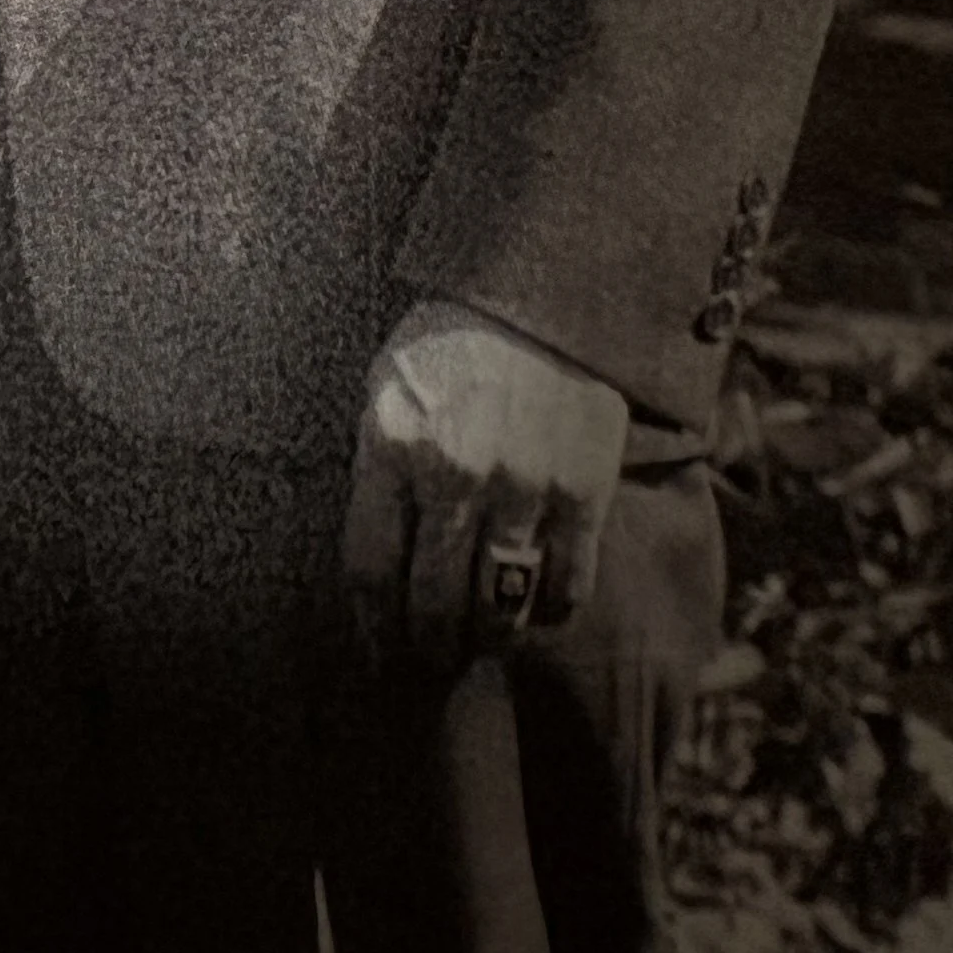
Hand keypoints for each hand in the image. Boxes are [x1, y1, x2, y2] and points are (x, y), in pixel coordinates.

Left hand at [341, 300, 629, 665]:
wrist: (543, 294)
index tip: (380, 651)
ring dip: (490, 640)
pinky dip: (553, 610)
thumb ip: (379, 471)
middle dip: (429, 647)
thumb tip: (374, 569)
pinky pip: (568, 585)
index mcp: (392, 443)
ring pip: (501, 606)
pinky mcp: (583, 488)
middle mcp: (454, 471)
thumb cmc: (451, 349)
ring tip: (483, 642)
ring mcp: (522, 482)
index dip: (373, 628)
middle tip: (432, 659)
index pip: (370, 570)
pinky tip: (540, 608)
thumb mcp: (388, 390)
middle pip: (434, 602)